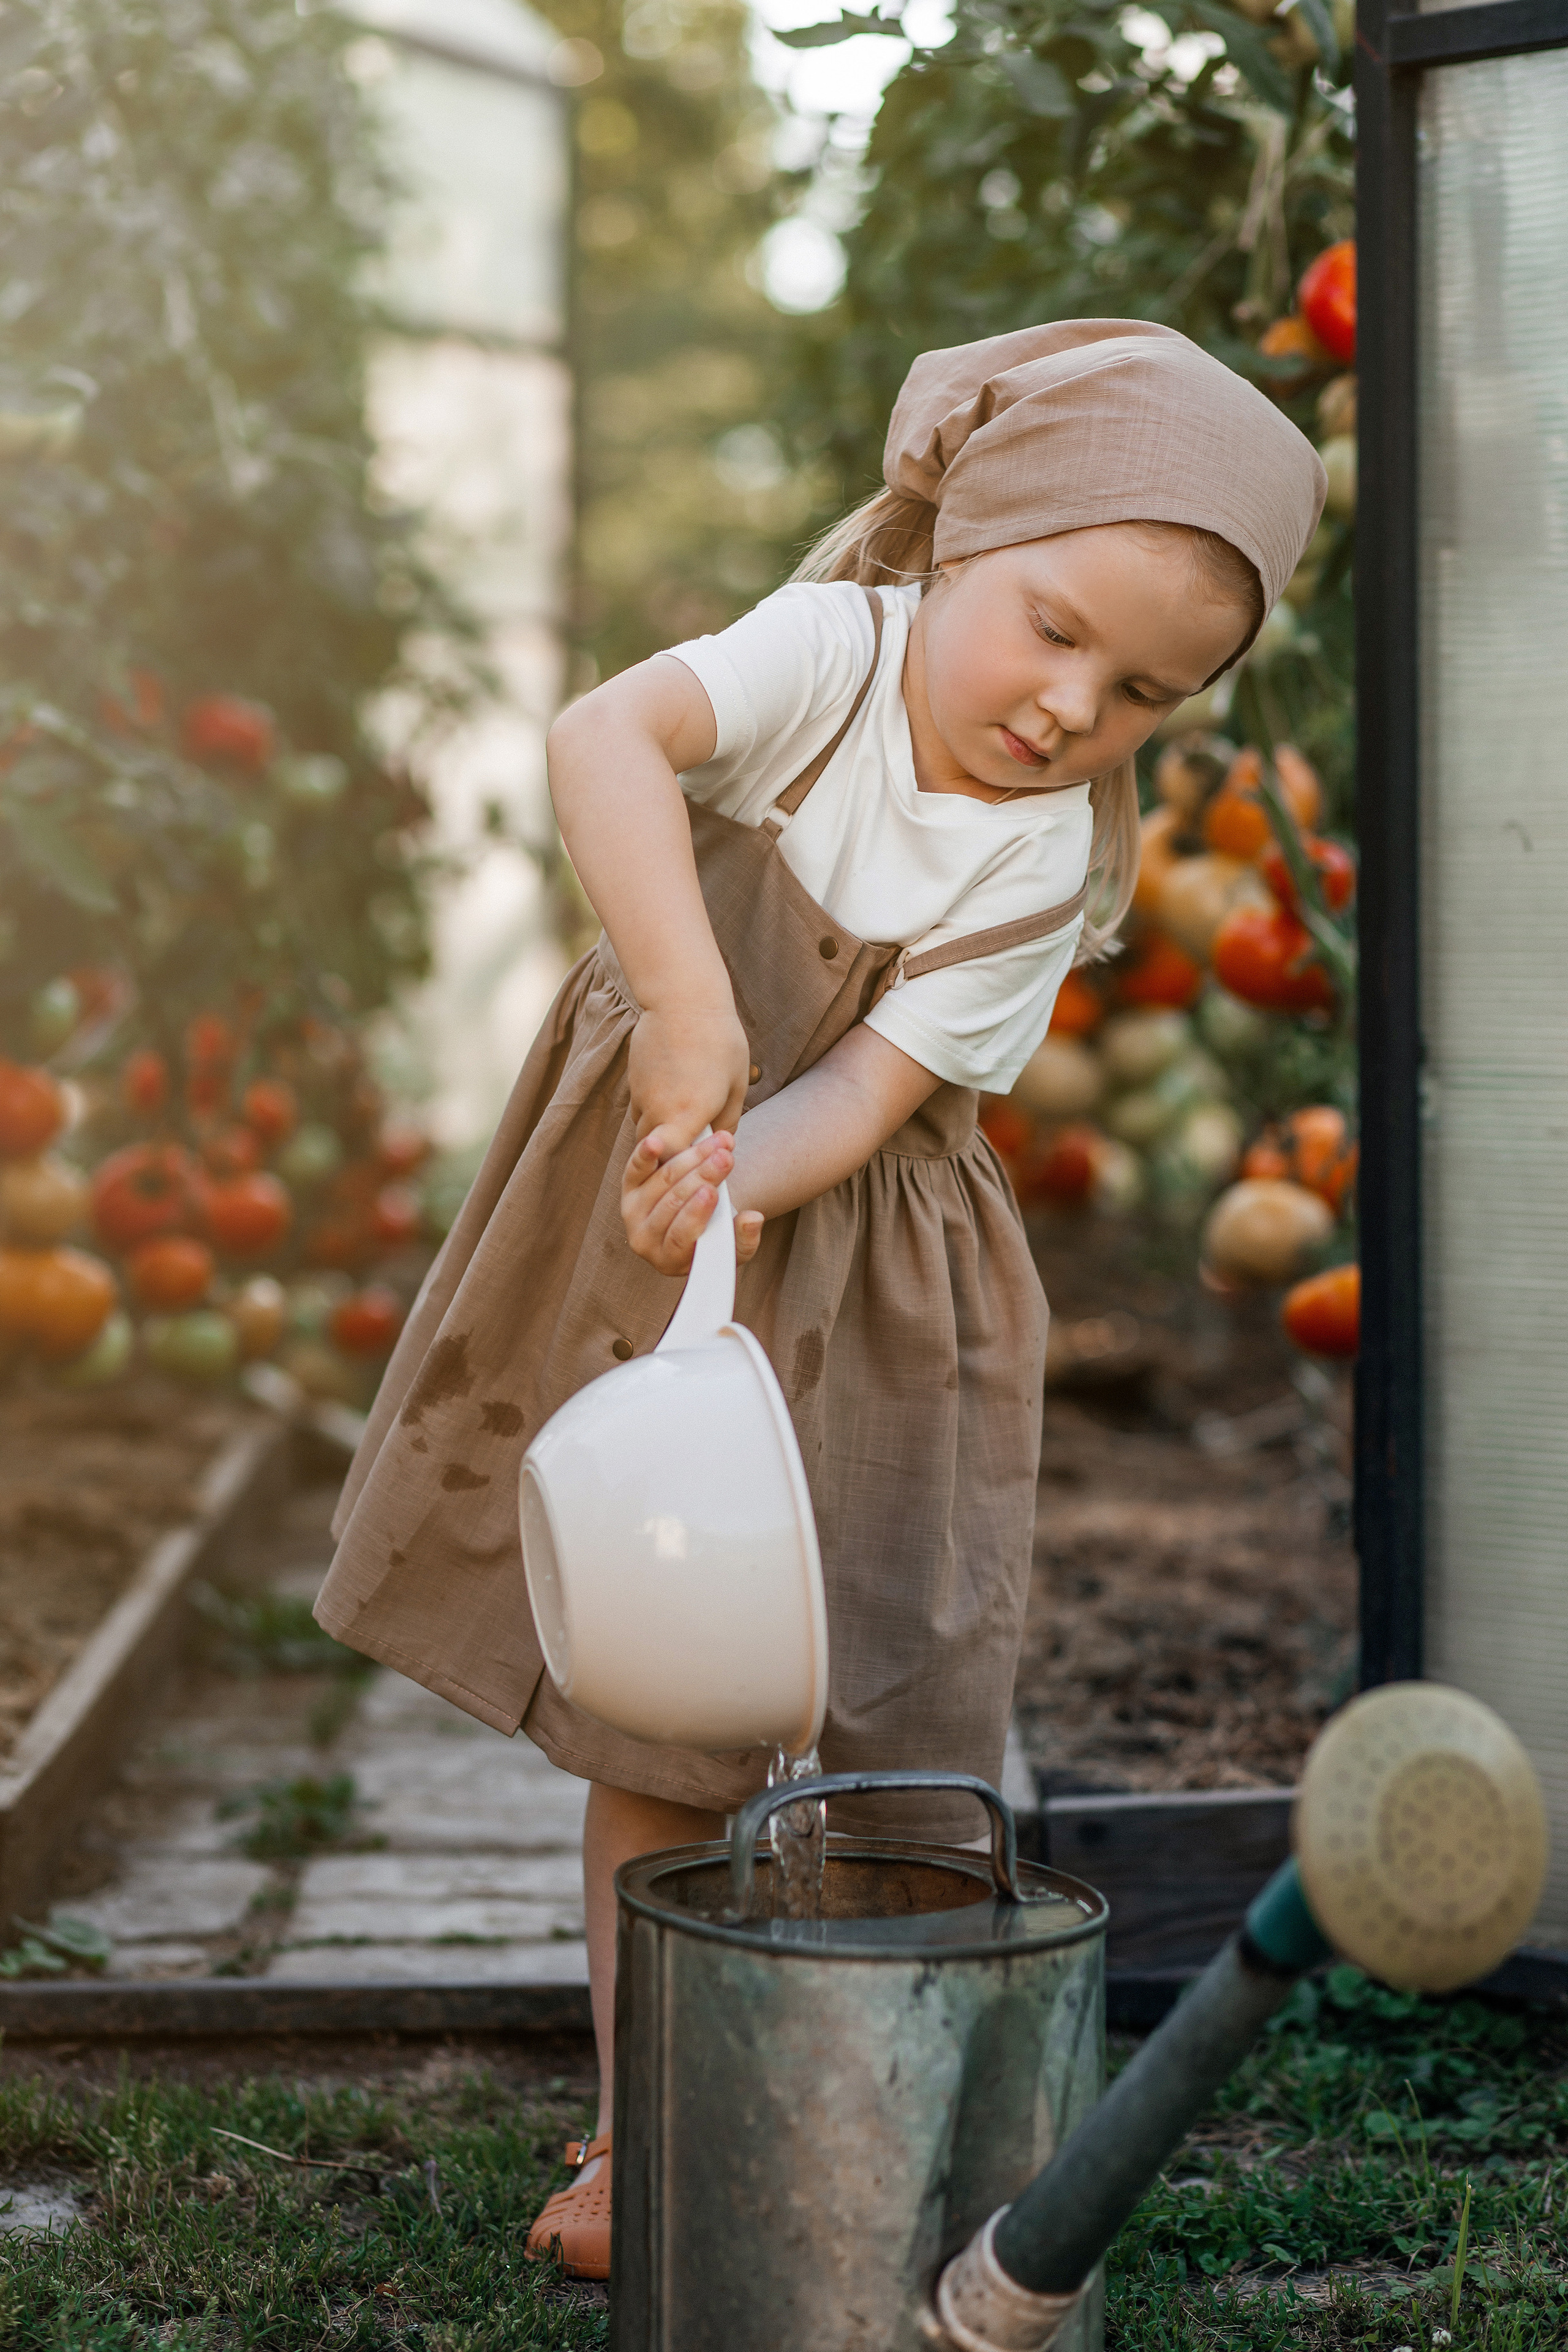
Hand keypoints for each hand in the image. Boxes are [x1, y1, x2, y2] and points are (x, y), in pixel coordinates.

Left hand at [622, 1128, 764, 1275]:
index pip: (679, 1236)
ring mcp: (633, 1211)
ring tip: (719, 1142)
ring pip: (662, 1180)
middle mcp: (643, 1238)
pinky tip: (655, 1141)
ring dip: (692, 1158)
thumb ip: (745, 1238)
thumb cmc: (715, 1240)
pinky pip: (635, 1168)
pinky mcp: (629, 1187)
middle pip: (672, 1202)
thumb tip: (753, 1218)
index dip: (694, 1214)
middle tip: (725, 1158)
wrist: (693, 1222)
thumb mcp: (734, 1248)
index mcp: (668, 1259)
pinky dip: (645, 1154)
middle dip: (702, 1177)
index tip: (712, 1192)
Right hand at [627, 1001, 750, 1151]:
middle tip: (693, 1146)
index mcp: (689, 1114)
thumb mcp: (736, 1084)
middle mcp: (659, 1109)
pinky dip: (653, 1111)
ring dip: (661, 1132)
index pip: (672, 1160)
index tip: (698, 1163)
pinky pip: (640, 1108)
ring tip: (684, 1116)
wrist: (683, 999)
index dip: (682, 1166)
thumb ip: (727, 1121)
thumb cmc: (720, 1041)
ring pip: (644, 1129)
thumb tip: (723, 1142)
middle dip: (672, 1153)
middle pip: (655, 1151)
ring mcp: (642, 1095)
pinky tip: (672, 1093)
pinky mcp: (634, 1081)